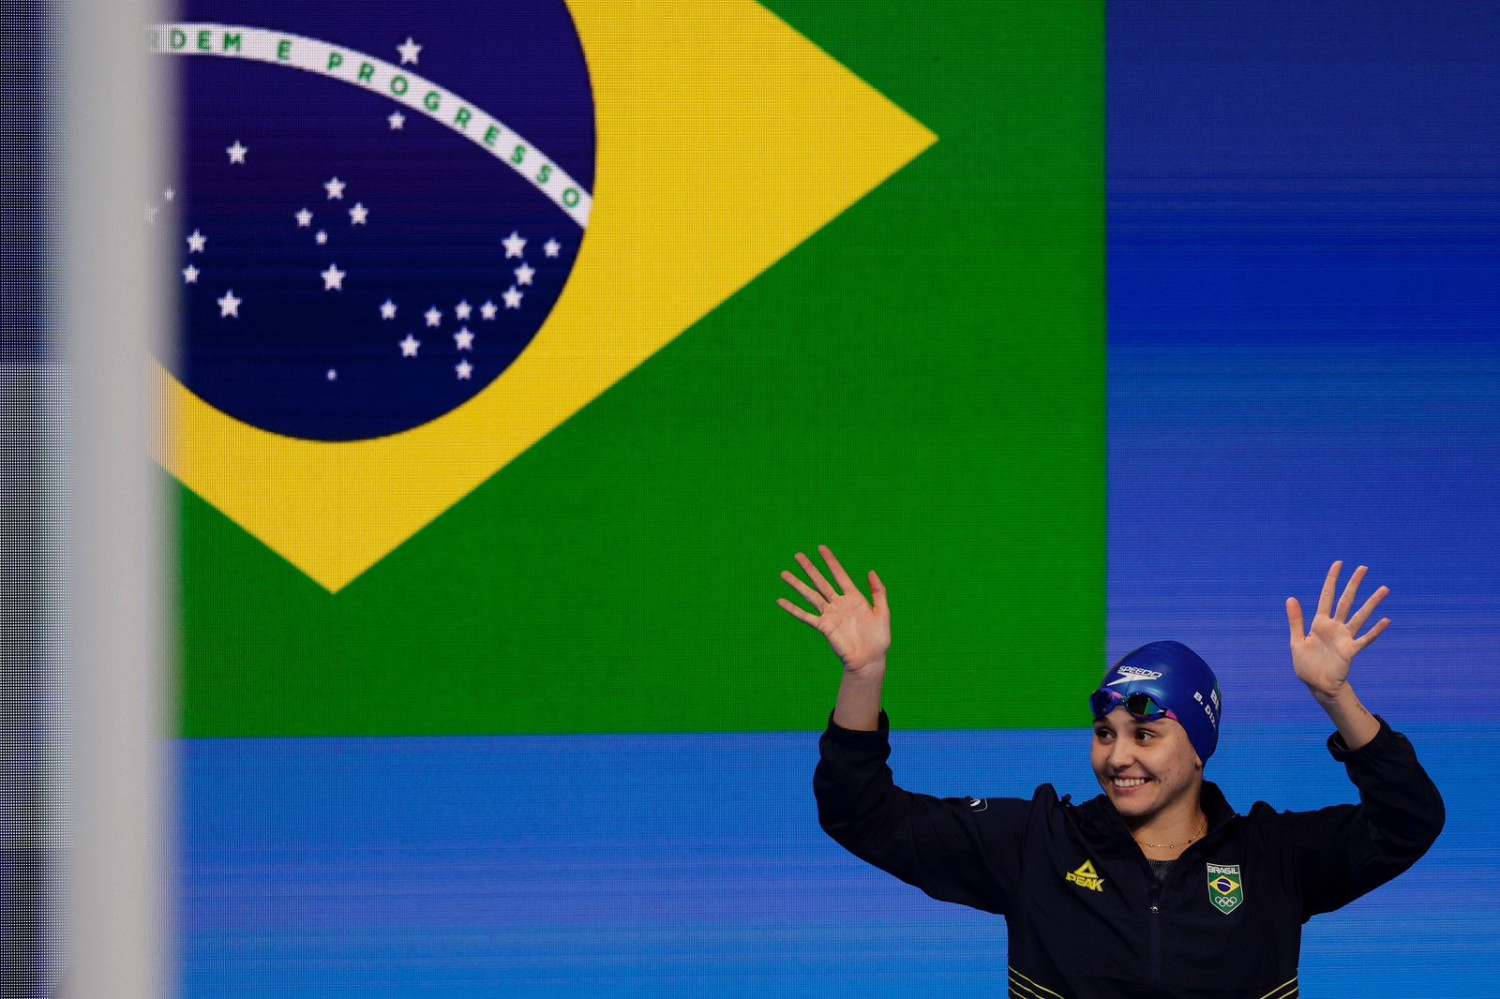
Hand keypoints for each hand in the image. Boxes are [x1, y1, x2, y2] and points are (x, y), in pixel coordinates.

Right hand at [778, 545, 890, 673]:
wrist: (869, 660)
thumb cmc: (878, 639)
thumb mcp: (883, 613)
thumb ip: (878, 592)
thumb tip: (871, 571)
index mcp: (854, 598)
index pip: (839, 574)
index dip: (830, 561)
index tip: (821, 548)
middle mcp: (839, 604)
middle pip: (821, 581)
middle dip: (809, 568)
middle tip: (797, 555)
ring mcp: (830, 615)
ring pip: (810, 595)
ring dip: (797, 584)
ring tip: (784, 573)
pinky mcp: (823, 627)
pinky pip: (805, 616)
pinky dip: (793, 609)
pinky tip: (781, 601)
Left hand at [1285, 561, 1389, 701]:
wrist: (1317, 686)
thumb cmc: (1307, 665)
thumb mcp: (1297, 641)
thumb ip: (1296, 620)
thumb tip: (1291, 598)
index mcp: (1319, 623)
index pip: (1326, 596)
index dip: (1332, 580)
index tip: (1339, 564)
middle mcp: (1334, 627)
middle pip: (1346, 601)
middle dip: (1354, 584)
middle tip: (1364, 568)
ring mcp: (1344, 638)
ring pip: (1360, 616)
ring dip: (1372, 603)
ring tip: (1384, 589)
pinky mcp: (1350, 651)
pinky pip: (1365, 639)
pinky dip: (1375, 631)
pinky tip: (1386, 621)